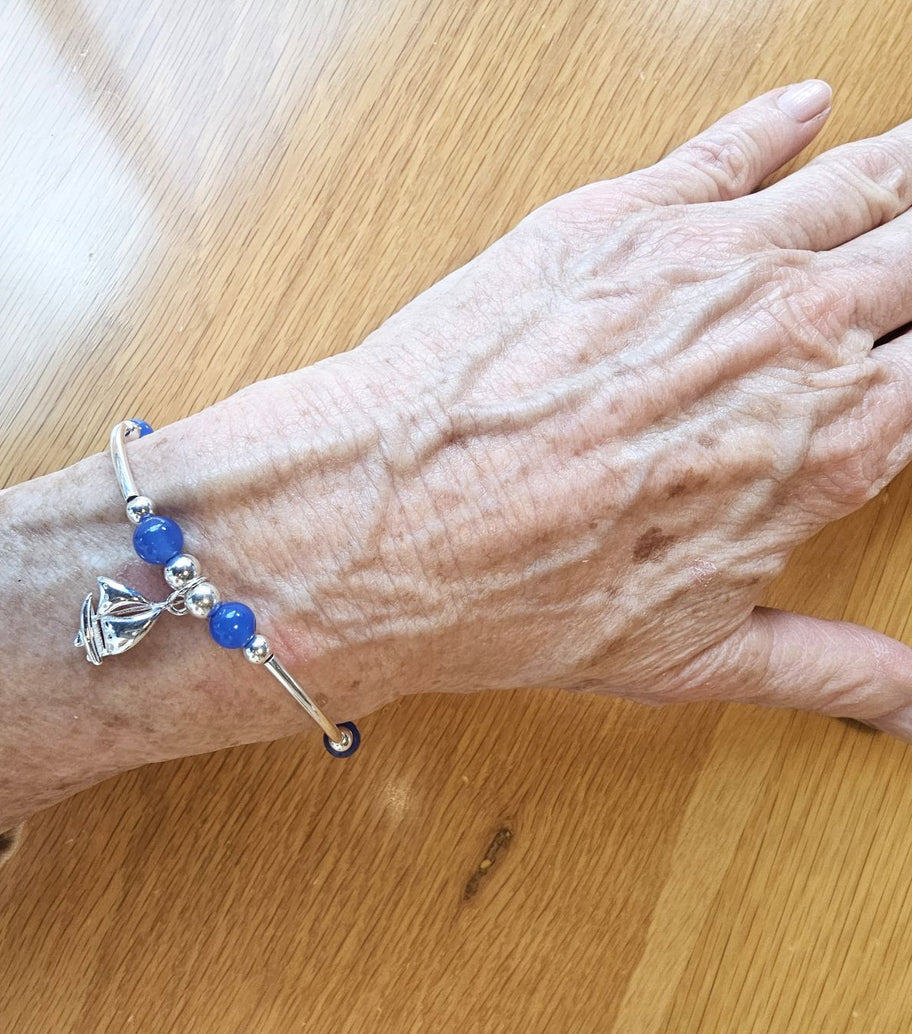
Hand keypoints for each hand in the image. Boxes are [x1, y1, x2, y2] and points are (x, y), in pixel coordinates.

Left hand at [248, 80, 911, 736]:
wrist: (392, 519)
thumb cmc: (521, 592)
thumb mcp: (690, 654)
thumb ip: (822, 667)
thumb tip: (904, 705)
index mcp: (829, 441)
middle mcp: (791, 332)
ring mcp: (708, 260)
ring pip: (856, 182)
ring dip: (902, 169)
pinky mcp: (618, 214)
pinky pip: (731, 144)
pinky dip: (778, 122)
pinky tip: (807, 108)